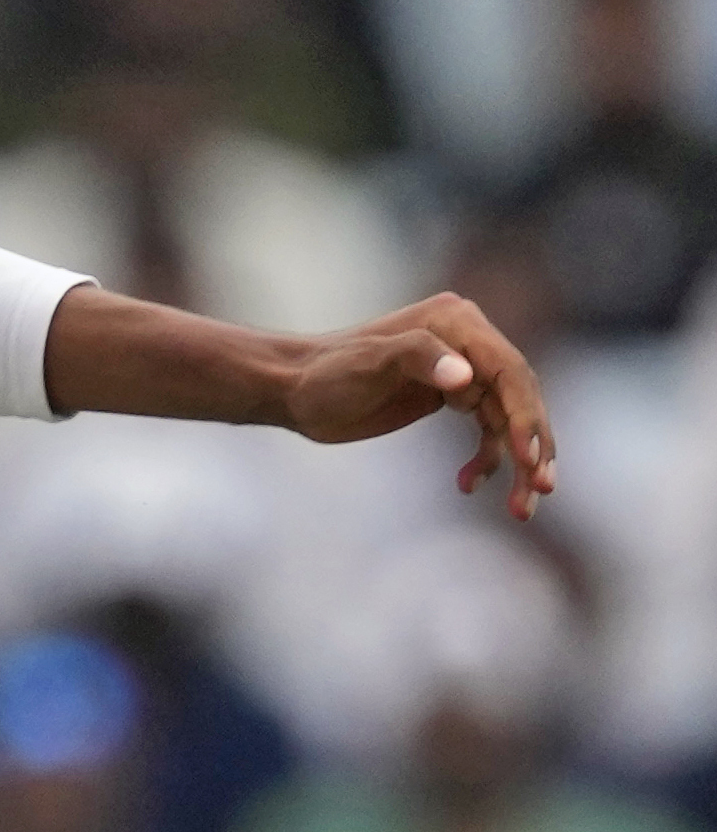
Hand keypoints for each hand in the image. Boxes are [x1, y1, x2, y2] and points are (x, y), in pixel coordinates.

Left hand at [281, 293, 557, 518]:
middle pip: (519, 398)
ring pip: (509, 420)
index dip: (527, 416)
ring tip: (521, 508)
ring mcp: (461, 370)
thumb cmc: (325, 373)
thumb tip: (466, 378)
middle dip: (532, 446)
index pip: (509, 372)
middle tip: (540, 491)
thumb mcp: (367, 364)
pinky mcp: (452, 397)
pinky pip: (487, 431)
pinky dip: (487, 460)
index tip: (529, 458)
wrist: (292, 388)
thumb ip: (417, 359)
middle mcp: (468, 342)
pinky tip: (468, 485)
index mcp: (457, 323)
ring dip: (518, 463)